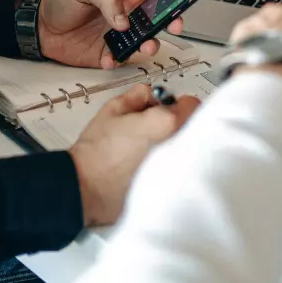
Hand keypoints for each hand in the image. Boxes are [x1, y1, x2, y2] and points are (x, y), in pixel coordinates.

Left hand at [38, 0, 184, 69]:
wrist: (39, 28)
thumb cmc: (59, 1)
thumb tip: (123, 18)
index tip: (180, 1)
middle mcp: (127, 13)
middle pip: (158, 18)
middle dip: (169, 23)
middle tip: (172, 27)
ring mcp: (119, 35)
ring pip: (145, 41)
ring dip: (148, 45)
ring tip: (143, 46)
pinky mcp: (109, 53)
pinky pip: (122, 60)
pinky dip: (118, 61)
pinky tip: (108, 58)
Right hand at [69, 84, 201, 225]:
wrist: (87, 188)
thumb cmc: (96, 153)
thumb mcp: (112, 110)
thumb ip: (137, 95)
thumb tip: (149, 95)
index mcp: (166, 123)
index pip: (193, 105)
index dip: (178, 103)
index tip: (169, 107)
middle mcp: (178, 146)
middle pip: (194, 127)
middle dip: (180, 123)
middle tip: (160, 126)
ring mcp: (178, 169)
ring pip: (189, 149)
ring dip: (177, 144)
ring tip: (152, 147)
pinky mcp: (172, 186)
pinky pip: (181, 169)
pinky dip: (172, 166)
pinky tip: (149, 165)